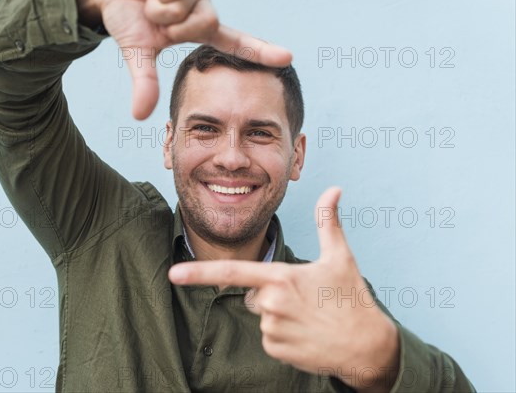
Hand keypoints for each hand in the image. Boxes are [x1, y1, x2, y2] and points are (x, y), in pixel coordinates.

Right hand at [75, 0, 291, 119]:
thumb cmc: (126, 15)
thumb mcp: (138, 52)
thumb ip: (145, 83)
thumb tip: (140, 116)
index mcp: (197, 28)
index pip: (234, 42)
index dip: (260, 50)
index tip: (287, 57)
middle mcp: (202, 5)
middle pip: (207, 24)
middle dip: (173, 26)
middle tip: (154, 17)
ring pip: (189, 6)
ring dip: (161, 8)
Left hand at [169, 187, 399, 391]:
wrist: (366, 347)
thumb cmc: (352, 298)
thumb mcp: (340, 256)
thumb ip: (328, 221)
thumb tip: (334, 189)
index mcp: (282, 278)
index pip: (233, 273)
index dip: (200, 273)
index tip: (174, 273)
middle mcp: (272, 304)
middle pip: (253, 293)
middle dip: (270, 293)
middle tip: (304, 298)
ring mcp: (272, 330)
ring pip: (261, 315)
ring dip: (278, 314)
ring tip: (308, 317)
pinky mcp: (275, 350)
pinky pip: (267, 336)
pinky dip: (282, 334)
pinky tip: (305, 333)